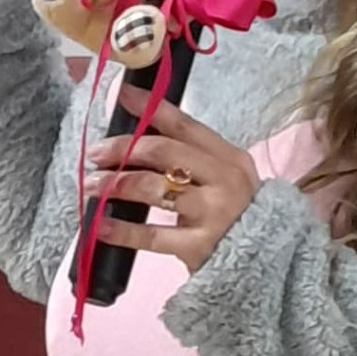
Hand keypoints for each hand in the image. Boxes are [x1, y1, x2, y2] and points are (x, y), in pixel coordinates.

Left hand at [88, 91, 259, 274]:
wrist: (265, 260)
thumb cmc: (235, 214)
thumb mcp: (223, 178)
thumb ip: (190, 157)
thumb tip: (137, 137)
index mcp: (229, 158)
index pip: (185, 125)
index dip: (150, 108)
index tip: (121, 95)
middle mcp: (223, 180)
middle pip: (164, 152)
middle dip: (123, 149)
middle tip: (95, 153)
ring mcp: (213, 213)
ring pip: (154, 188)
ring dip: (115, 184)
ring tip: (91, 185)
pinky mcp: (199, 246)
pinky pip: (152, 235)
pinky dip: (122, 230)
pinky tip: (99, 224)